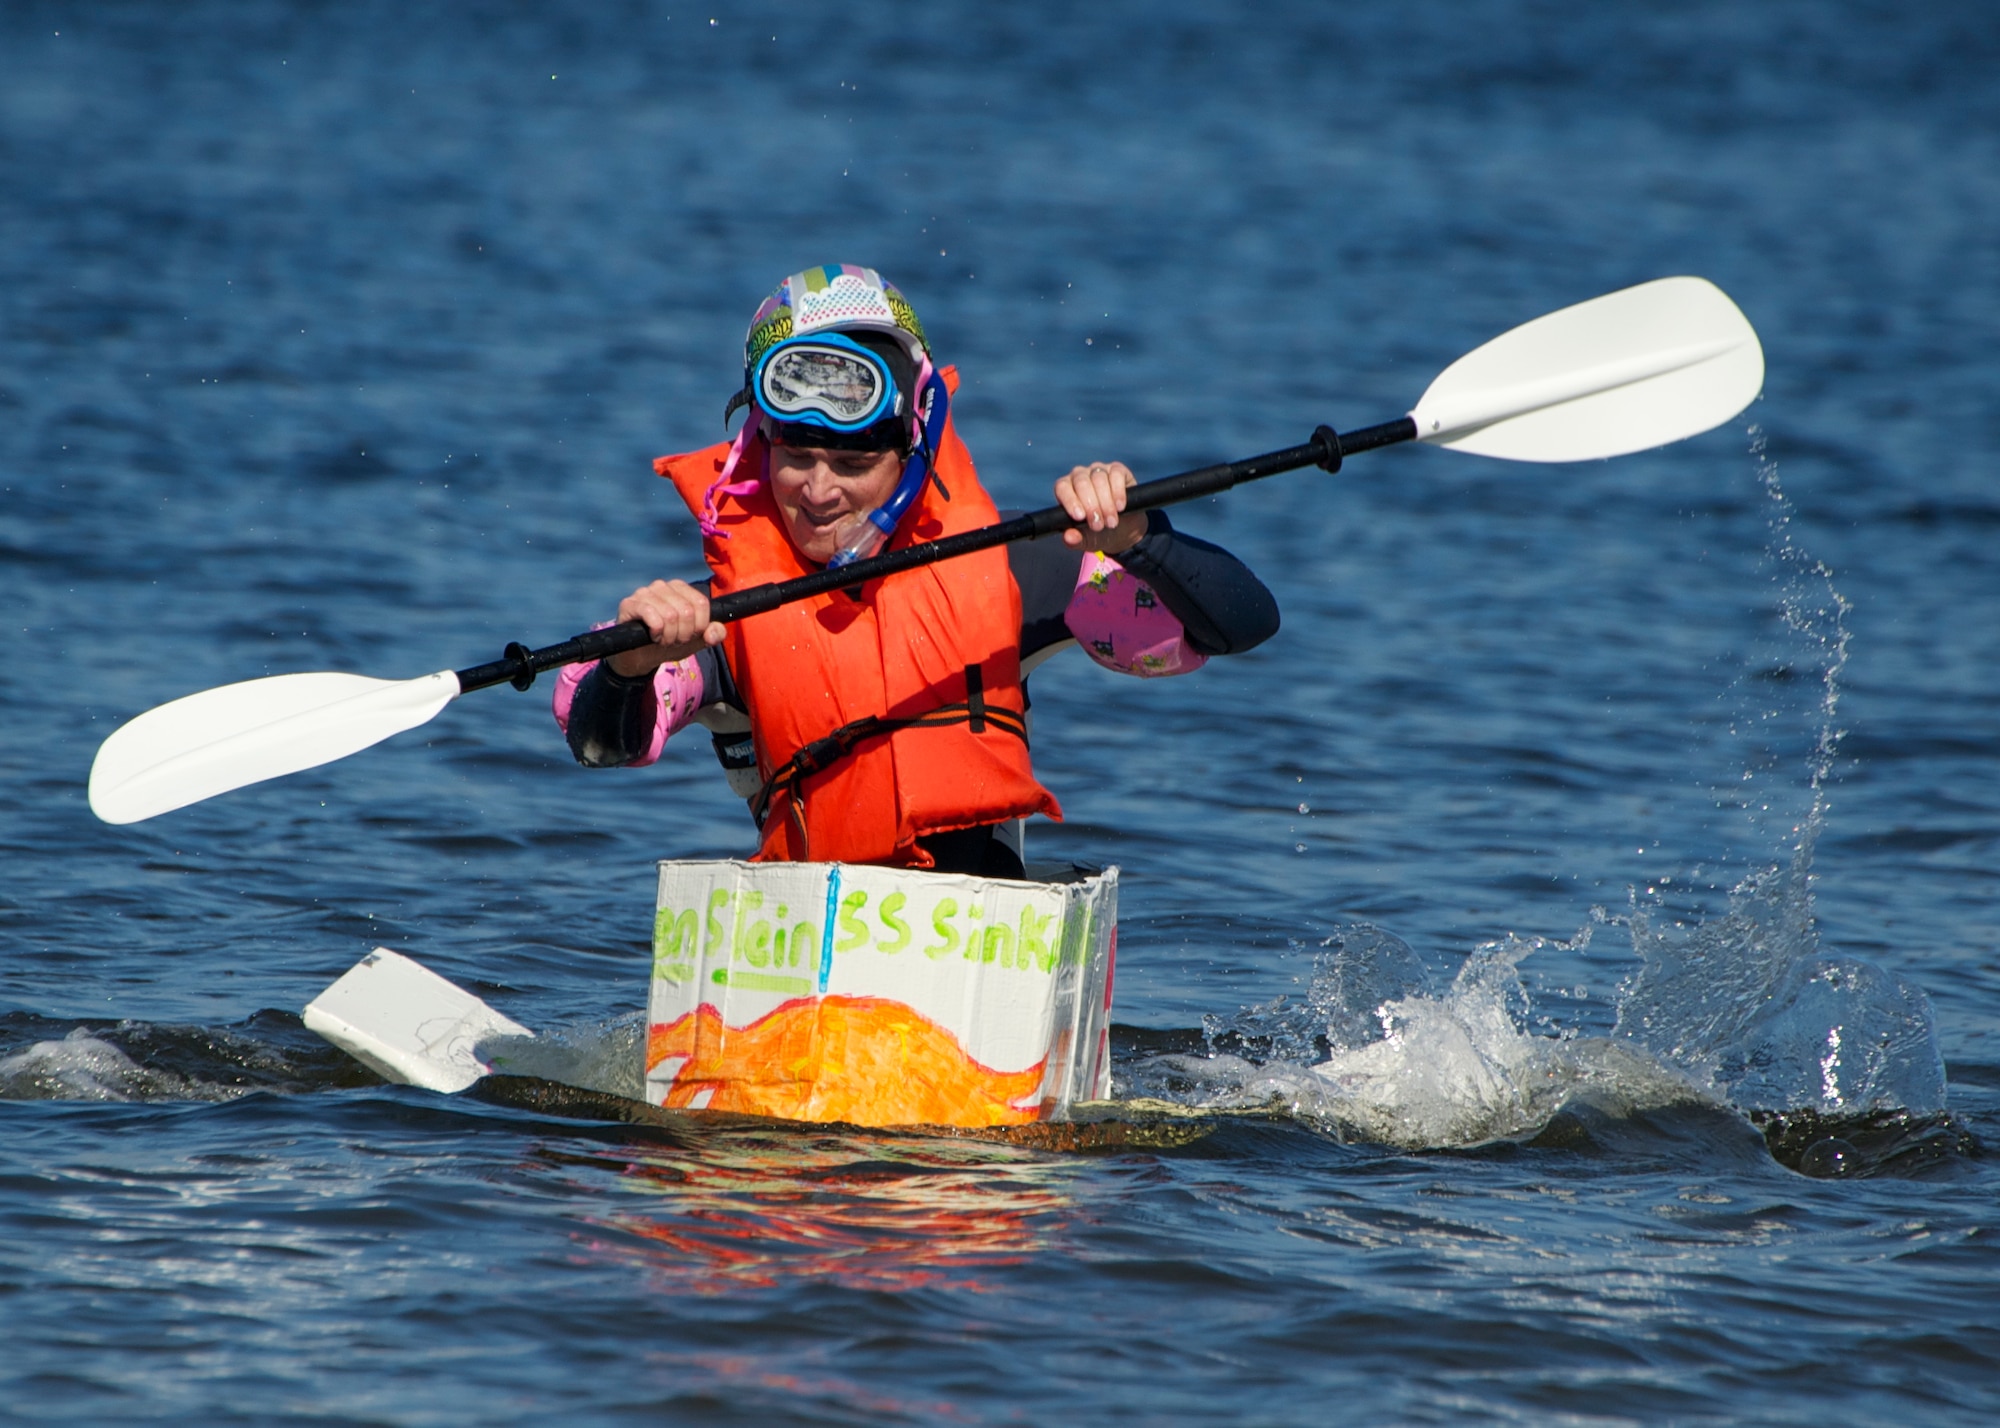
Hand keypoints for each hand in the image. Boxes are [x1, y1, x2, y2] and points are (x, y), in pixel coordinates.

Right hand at [606, 580, 724, 677]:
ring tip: (662, 639)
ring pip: (670, 615)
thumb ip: (712, 634)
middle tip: (673, 640)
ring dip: (669, 636)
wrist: (640, 656)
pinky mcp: (629, 604)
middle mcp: (662, 586)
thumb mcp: (696, 640)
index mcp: (680, 588)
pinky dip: (656, 632)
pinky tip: (652, 636)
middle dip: (683, 634)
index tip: (690, 635)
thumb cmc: (669, 642)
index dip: (699, 626)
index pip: (701, 603)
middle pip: (686, 611)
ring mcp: (644, 592)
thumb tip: (715, 631)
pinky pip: (651, 616)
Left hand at [1055, 461, 1147, 554]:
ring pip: (1099, 479)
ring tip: (1111, 522)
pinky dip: (1118, 492)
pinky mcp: (1117, 470)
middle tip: (1098, 526)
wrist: (1124, 530)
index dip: (1070, 500)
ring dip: (1106, 503)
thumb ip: (1076, 540)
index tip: (1080, 517)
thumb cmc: (1099, 533)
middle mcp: (1080, 476)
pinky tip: (1120, 507)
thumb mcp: (1087, 540)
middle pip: (1081, 482)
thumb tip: (1069, 537)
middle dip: (1091, 506)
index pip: (1062, 487)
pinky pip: (1116, 474)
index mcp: (1066, 489)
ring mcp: (1098, 470)